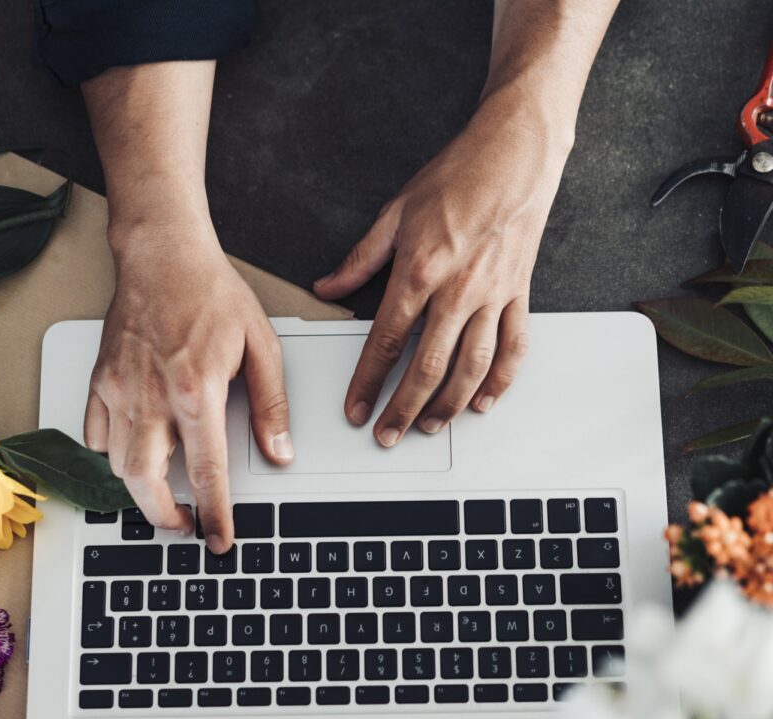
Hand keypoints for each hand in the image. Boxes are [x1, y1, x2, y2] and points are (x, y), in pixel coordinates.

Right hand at [84, 220, 292, 552]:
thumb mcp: (262, 347)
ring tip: (163, 496)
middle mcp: (152, 396)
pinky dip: (112, 453)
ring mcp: (120, 389)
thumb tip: (280, 451)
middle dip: (164, 517)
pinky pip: (95, 432)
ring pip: (118, 464)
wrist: (164, 254)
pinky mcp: (101, 378)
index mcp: (197, 391)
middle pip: (146, 482)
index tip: (220, 538)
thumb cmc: (212, 293)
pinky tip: (133, 452)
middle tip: (185, 525)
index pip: (207, 472)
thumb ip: (270, 405)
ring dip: (140, 490)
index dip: (216, 514)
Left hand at [314, 94, 570, 445]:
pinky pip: (514, 348)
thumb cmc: (457, 177)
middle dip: (403, 408)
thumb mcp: (395, 212)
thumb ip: (360, 259)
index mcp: (420, 271)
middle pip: (428, 367)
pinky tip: (484, 402)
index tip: (355, 408)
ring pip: (472, 367)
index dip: (367, 382)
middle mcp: (458, 291)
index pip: (386, 342)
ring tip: (429, 426)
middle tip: (387, 434)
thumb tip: (328, 287)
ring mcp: (493, 296)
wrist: (514, 155)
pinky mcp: (518, 295)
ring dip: (449, 405)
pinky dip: (501, 381)